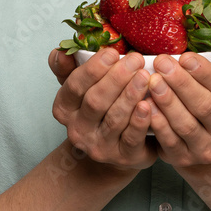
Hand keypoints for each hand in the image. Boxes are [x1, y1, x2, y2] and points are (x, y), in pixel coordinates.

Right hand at [49, 47, 156, 169]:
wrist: (117, 146)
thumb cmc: (102, 106)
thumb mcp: (82, 85)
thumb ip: (67, 66)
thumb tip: (61, 53)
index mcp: (64, 109)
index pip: (75, 86)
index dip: (93, 69)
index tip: (112, 53)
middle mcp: (78, 130)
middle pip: (95, 102)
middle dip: (116, 79)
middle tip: (135, 60)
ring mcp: (100, 147)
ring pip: (114, 119)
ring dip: (130, 95)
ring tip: (145, 77)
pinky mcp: (123, 157)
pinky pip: (131, 138)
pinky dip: (140, 121)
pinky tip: (149, 104)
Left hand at [146, 41, 210, 167]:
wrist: (206, 141)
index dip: (205, 73)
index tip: (185, 57)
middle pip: (204, 106)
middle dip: (181, 83)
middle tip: (161, 63)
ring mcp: (207, 149)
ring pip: (186, 125)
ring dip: (167, 101)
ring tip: (152, 81)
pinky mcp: (184, 158)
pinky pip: (169, 141)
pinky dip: (157, 123)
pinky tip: (146, 105)